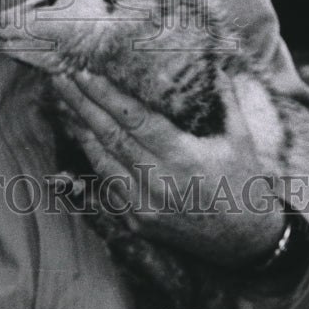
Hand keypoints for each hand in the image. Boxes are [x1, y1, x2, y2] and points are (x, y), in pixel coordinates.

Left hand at [53, 70, 285, 266]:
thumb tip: (215, 64)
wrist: (247, 244)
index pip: (134, 120)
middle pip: (110, 136)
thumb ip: (225, 100)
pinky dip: (92, 156)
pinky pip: (107, 183)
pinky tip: (81, 134)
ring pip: (101, 160)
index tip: (85, 72)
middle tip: (60, 76)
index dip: (106, 95)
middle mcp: (157, 183)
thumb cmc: (245, 185)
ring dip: (79, 127)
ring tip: (62, 100)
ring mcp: (143, 206)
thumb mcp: (241, 139)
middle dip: (81, 103)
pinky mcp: (136, 221)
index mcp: (182, 159)